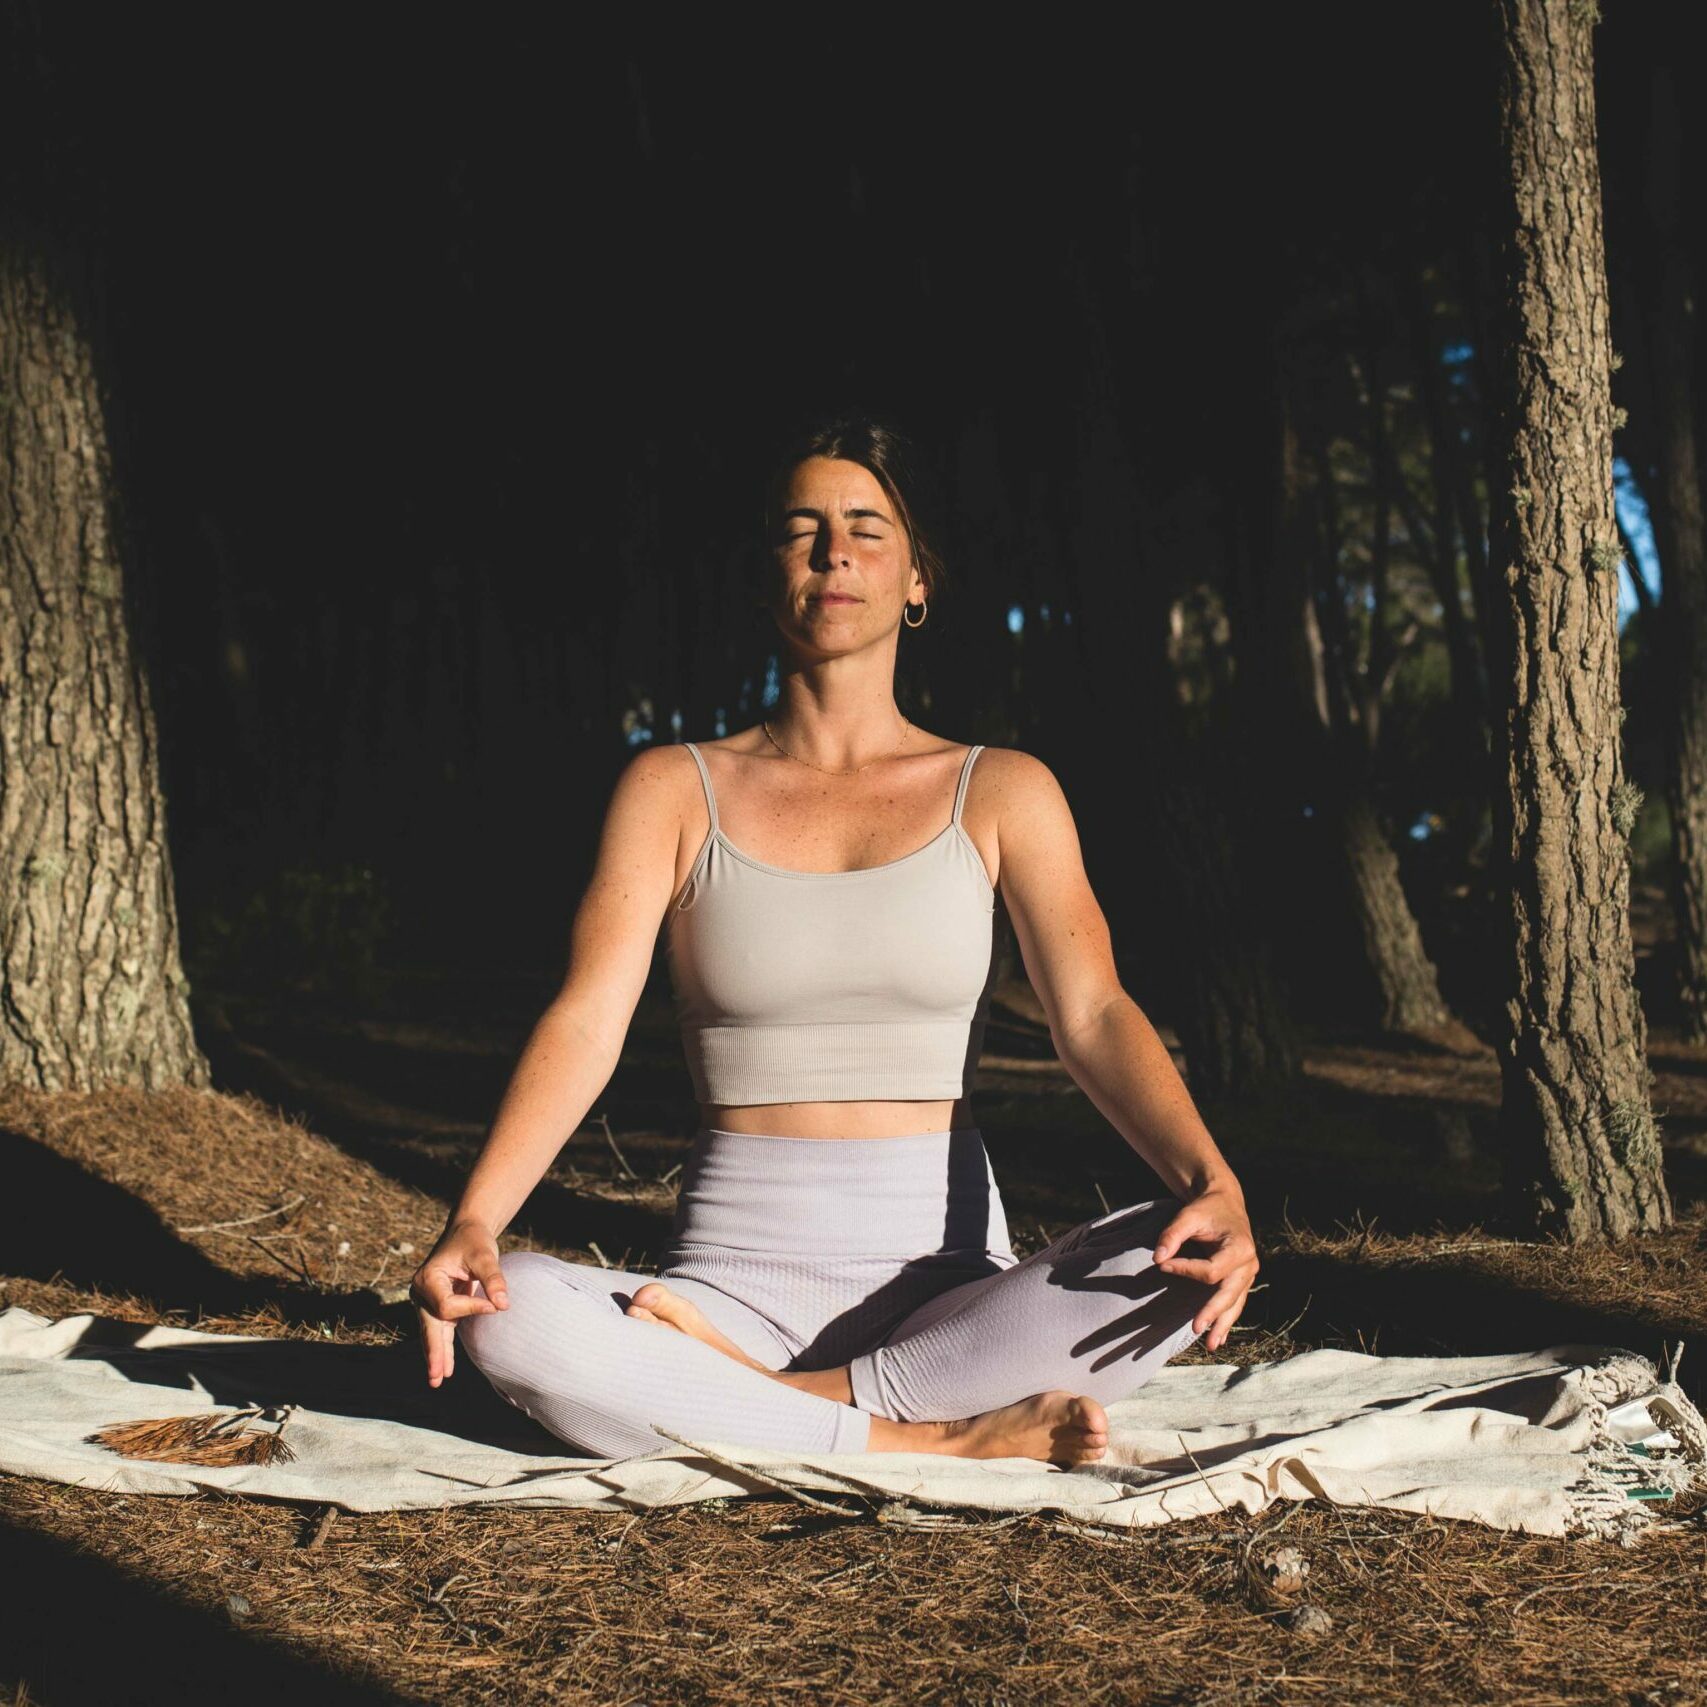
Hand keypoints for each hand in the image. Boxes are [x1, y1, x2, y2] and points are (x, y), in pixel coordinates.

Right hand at [410, 1218, 508, 1386]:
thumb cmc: (474, 1241)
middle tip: (438, 1376)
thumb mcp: (485, 1255)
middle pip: (430, 1326)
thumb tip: (503, 1305)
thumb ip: (493, 1278)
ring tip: (437, 1380)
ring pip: (432, 1332)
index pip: (447, 1306)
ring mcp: (427, 1300)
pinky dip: (442, 1347)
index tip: (495, 1304)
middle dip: (435, 1352)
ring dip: (436, 1356)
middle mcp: (422, 1291)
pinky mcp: (437, 1305)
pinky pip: (439, 1330)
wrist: (467, 1231)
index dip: (471, 1309)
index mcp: (428, 1278)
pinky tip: (445, 1368)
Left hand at [1152, 1182, 1258, 1352]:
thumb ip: (1173, 1235)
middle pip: (1229, 1293)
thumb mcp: (1189, 1215)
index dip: (1186, 1270)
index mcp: (1239, 1247)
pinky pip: (1236, 1302)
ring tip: (1210, 1346)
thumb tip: (1157, 1259)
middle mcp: (1248, 1264)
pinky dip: (1227, 1319)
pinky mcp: (1242, 1280)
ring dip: (1222, 1325)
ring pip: (1235, 1304)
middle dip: (1212, 1312)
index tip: (1162, 1266)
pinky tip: (1219, 1337)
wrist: (1226, 1202)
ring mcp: (1247, 1274)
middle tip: (1195, 1328)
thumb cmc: (1207, 1209)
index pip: (1211, 1270)